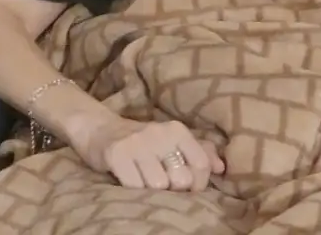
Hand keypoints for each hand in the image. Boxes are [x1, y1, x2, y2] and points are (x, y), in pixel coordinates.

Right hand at [67, 114, 224, 190]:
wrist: (99, 129)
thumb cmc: (142, 140)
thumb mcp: (171, 140)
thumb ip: (199, 151)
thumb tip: (221, 168)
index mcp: (177, 130)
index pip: (201, 164)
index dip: (198, 184)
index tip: (187, 189)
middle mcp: (160, 134)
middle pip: (181, 178)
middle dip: (174, 190)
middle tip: (164, 187)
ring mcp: (137, 143)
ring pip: (158, 185)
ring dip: (153, 192)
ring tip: (146, 184)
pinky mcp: (117, 154)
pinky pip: (134, 186)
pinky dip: (135, 191)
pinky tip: (131, 183)